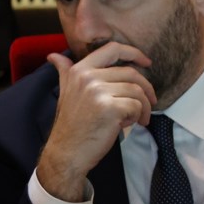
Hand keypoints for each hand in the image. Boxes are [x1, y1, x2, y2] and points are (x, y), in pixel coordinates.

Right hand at [36, 43, 156, 202]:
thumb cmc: (72, 124)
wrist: (67, 154)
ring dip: (143, 106)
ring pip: (137, 91)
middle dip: (146, 89)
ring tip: (136, 118)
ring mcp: (98, 92)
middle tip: (150, 103)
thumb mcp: (66, 93)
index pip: (113, 49)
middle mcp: (88, 77)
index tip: (147, 63)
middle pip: (132, 73)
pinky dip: (138, 116)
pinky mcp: (110, 108)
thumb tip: (53, 56)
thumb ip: (65, 72)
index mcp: (80, 70)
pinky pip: (137, 106)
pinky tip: (125, 125)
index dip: (134, 53)